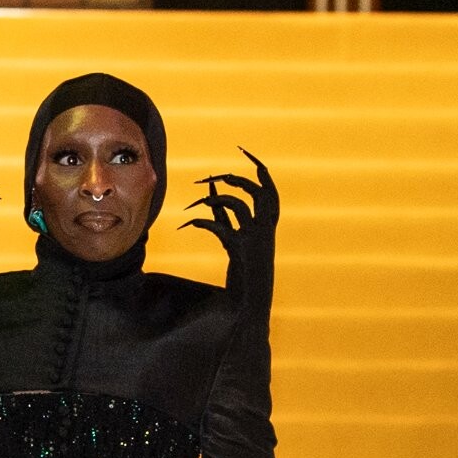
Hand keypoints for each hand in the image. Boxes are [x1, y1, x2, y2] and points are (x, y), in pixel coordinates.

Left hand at [187, 151, 277, 290]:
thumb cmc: (242, 272)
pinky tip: (188, 224)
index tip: (244, 152)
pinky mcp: (239, 248)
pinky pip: (219, 225)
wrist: (252, 305)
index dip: (259, 169)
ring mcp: (254, 238)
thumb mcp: (235, 240)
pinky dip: (201, 221)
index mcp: (269, 226)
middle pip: (256, 190)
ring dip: (213, 200)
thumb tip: (208, 196)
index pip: (269, 190)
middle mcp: (265, 229)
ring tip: (196, 205)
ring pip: (236, 203)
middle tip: (210, 180)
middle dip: (233, 180)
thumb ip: (225, 217)